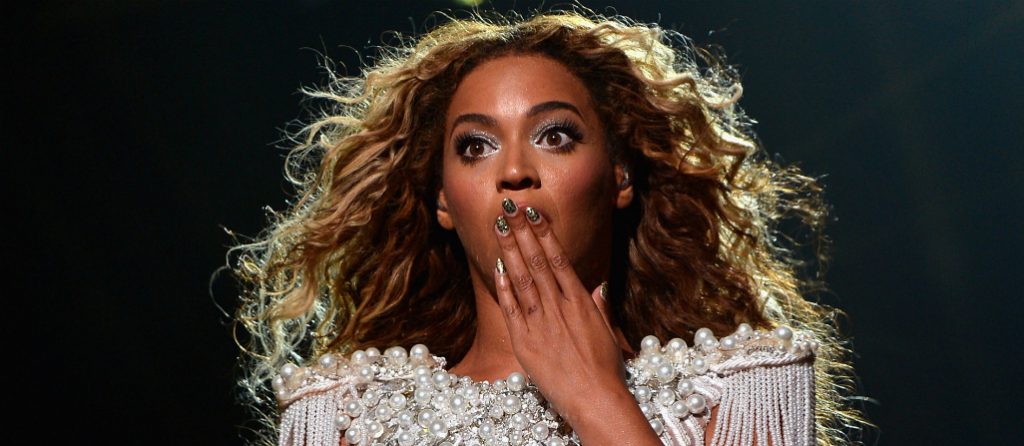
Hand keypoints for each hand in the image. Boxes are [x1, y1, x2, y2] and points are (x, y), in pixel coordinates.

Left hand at [491, 197, 626, 422]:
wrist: (595, 399)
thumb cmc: (606, 370)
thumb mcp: (608, 334)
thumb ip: (600, 308)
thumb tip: (600, 287)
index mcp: (581, 302)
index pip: (559, 258)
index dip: (544, 234)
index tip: (534, 214)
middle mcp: (559, 307)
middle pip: (537, 260)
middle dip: (522, 232)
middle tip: (510, 207)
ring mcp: (540, 323)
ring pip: (522, 278)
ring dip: (509, 250)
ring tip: (500, 226)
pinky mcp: (525, 342)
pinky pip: (511, 308)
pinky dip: (504, 286)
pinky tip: (497, 267)